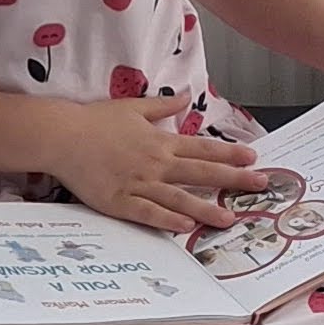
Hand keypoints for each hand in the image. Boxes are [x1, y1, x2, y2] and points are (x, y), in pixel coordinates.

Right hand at [44, 99, 258, 231]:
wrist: (62, 136)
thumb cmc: (94, 120)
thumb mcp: (133, 106)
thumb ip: (163, 106)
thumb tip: (186, 96)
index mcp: (160, 141)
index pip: (203, 149)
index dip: (230, 154)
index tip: (253, 159)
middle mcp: (156, 162)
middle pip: (202, 173)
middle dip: (234, 179)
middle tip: (261, 185)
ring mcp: (139, 183)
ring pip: (180, 198)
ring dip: (207, 208)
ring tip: (230, 219)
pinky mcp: (120, 201)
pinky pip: (148, 213)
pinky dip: (167, 220)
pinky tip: (185, 228)